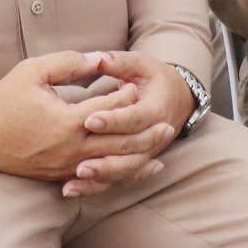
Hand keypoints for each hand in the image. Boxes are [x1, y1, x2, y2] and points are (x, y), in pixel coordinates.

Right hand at [0, 51, 175, 196]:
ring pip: (115, 163)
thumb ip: (67, 63)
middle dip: (145, 130)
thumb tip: (97, 59)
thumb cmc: (5, 102)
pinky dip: (125, 173)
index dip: (126, 95)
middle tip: (166, 120)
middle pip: (120, 141)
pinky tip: (141, 168)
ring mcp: (68, 166)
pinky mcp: (62, 176)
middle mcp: (73, 148)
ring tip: (162, 143)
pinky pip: (101, 178)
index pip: (109, 108)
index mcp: (68, 120)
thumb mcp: (32, 71)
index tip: (135, 84)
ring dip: (141, 154)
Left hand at [67, 51, 195, 197]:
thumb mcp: (140, 64)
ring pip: (123, 170)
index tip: (88, 120)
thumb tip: (97, 57)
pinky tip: (71, 189)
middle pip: (129, 151)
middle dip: (103, 156)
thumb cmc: (154, 78)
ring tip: (76, 176)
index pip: (134, 118)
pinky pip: (115, 179)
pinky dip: (94, 186)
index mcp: (156, 109)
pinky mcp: (133, 163)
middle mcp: (154, 138)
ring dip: (100, 175)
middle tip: (77, 159)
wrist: (176, 98)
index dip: (112, 120)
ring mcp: (145, 154)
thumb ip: (119, 62)